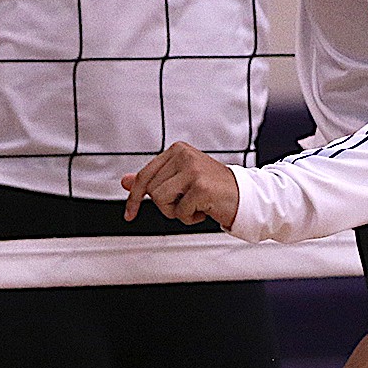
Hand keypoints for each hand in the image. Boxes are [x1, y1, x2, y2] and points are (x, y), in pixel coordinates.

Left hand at [122, 142, 239, 227]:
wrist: (242, 196)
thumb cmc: (211, 188)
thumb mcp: (178, 180)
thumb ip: (153, 179)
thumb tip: (125, 181)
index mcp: (177, 150)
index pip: (145, 175)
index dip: (134, 197)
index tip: (130, 214)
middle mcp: (183, 155)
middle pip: (152, 191)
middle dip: (167, 204)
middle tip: (186, 201)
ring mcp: (192, 169)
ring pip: (161, 201)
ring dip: (177, 211)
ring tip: (194, 204)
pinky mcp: (200, 186)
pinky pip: (179, 212)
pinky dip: (190, 218)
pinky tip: (204, 208)